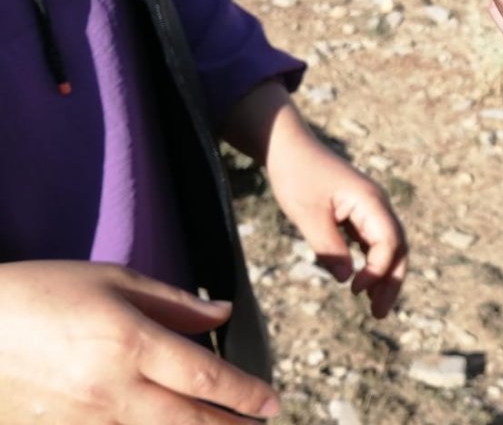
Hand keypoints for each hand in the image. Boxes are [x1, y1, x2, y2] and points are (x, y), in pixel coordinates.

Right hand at [0, 261, 278, 423]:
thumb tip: (224, 315)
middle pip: (188, 422)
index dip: (245, 393)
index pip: (205, 377)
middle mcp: (112, 388)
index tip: (272, 400)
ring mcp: (84, 418)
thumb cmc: (42, 292)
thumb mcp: (113, 281)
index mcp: (130, 343)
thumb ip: (175, 303)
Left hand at [223, 82, 407, 317]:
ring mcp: (371, 208)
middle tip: (379, 314)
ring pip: (389, 246)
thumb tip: (346, 280)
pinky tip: (362, 282)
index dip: (378, 271)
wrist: (288, 146)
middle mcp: (378, 205)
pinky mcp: (359, 212)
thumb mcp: (307, 213)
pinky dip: (373, 264)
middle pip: (398, 248)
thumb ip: (328, 247)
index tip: (354, 290)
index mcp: (370, 201)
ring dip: (385, 275)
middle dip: (392, 281)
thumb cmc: (296, 175)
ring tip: (374, 306)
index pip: (389, 242)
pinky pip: (374, 241)